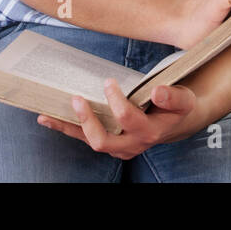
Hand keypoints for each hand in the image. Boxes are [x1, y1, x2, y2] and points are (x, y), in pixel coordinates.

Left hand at [38, 78, 197, 158]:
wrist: (175, 124)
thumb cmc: (177, 108)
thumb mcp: (184, 100)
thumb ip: (173, 96)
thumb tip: (158, 90)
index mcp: (149, 131)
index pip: (128, 119)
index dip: (116, 101)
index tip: (108, 82)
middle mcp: (131, 144)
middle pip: (102, 141)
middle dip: (87, 121)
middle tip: (77, 99)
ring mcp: (118, 148)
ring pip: (88, 142)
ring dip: (67, 128)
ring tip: (46, 115)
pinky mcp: (109, 144)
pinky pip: (84, 138)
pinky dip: (66, 128)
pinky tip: (48, 118)